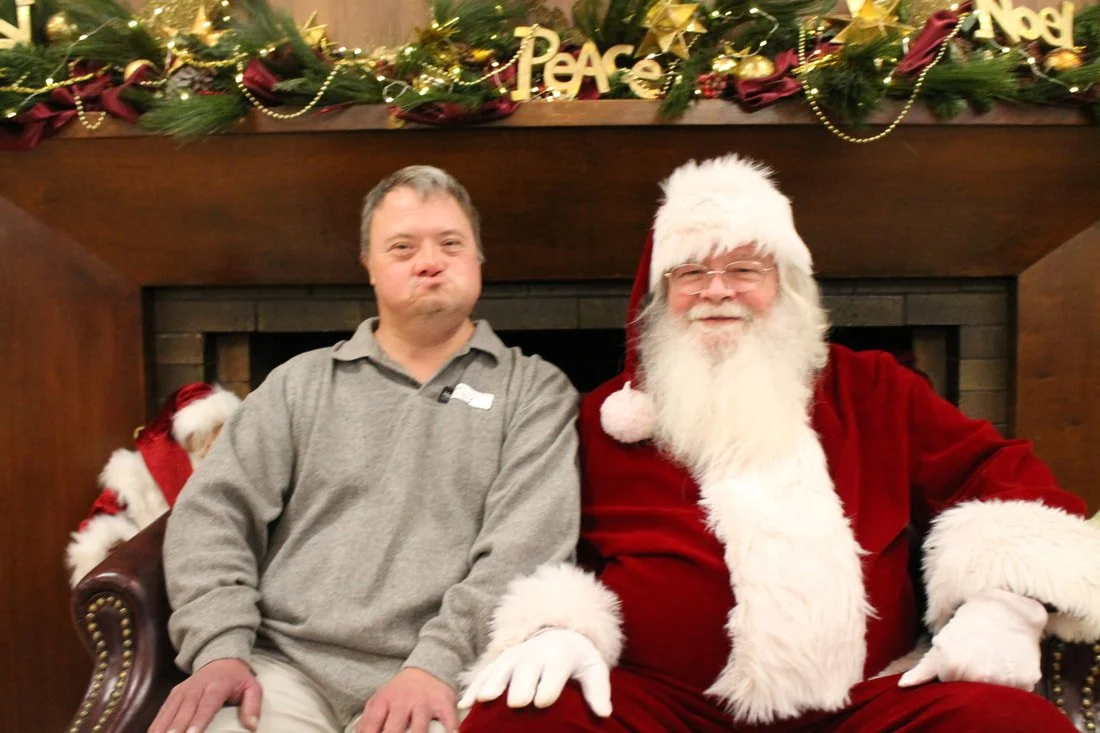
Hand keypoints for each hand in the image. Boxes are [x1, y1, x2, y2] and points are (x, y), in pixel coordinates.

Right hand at [148, 658, 260, 732]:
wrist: (220, 661)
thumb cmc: (237, 680)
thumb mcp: (252, 688)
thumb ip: (253, 705)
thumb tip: (252, 726)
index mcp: (216, 686)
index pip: (206, 706)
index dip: (198, 722)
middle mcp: (195, 688)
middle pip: (184, 712)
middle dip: (176, 730)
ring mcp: (181, 691)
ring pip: (168, 713)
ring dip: (161, 729)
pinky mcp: (172, 695)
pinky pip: (162, 713)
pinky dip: (155, 726)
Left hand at [356, 667, 457, 732]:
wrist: (426, 669)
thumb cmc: (400, 692)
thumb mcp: (380, 701)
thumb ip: (368, 721)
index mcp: (384, 701)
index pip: (372, 725)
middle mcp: (403, 701)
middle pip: (394, 730)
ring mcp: (424, 702)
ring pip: (419, 730)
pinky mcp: (443, 703)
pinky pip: (448, 720)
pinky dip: (449, 730)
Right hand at [458, 628, 610, 716]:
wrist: (559, 635)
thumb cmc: (578, 661)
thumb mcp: (594, 670)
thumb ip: (599, 691)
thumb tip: (605, 713)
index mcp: (558, 657)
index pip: (552, 672)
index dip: (547, 688)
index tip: (542, 702)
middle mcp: (533, 655)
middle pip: (524, 671)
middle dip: (521, 686)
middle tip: (516, 702)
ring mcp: (514, 658)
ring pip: (500, 670)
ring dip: (492, 683)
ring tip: (485, 699)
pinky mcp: (500, 662)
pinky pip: (484, 673)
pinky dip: (474, 687)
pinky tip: (465, 704)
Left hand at [898, 589, 1046, 689]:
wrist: (1006, 607)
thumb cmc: (969, 625)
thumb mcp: (942, 643)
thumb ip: (923, 669)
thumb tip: (903, 686)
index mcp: (952, 667)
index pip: (951, 691)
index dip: (956, 678)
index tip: (961, 664)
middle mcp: (977, 675)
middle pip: (974, 695)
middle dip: (974, 682)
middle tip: (980, 660)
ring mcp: (1003, 679)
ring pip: (996, 695)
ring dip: (996, 683)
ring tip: (994, 661)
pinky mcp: (1027, 678)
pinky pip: (1020, 691)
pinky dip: (1016, 682)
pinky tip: (1011, 663)